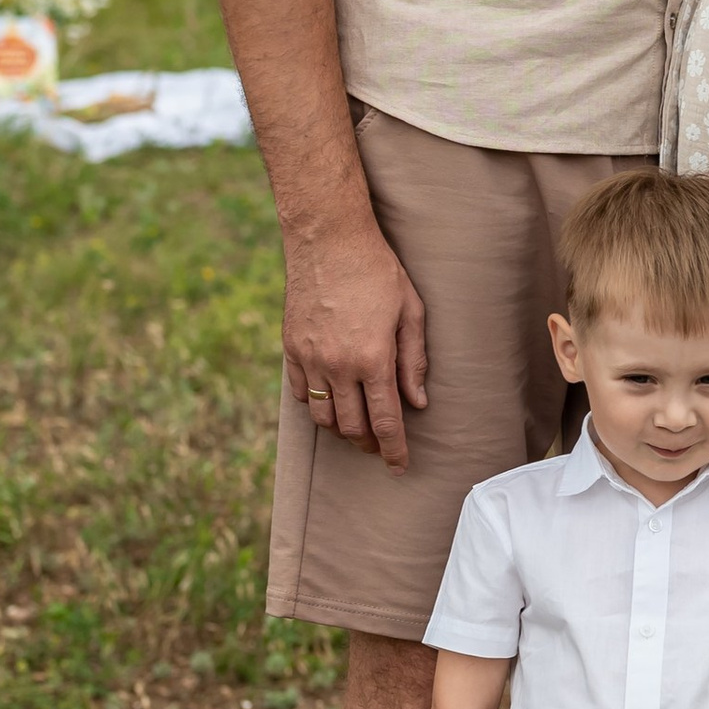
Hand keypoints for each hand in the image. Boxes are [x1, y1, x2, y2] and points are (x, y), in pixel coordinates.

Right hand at [284, 210, 426, 466]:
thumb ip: (413, 361)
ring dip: (342, 429)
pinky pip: (301, 393)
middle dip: (368, 444)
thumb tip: (417, 402)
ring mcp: (310, 358)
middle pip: (351, 427)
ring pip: (323, 417)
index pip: (385, 421)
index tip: (399, 467)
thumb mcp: (410, 312)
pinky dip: (318, 404)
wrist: (328, 240)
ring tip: (357, 426)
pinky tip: (333, 398)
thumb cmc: (378, 271)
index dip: (394, 450)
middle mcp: (338, 365)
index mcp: (373, 358)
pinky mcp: (291, 348)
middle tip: (381, 445)